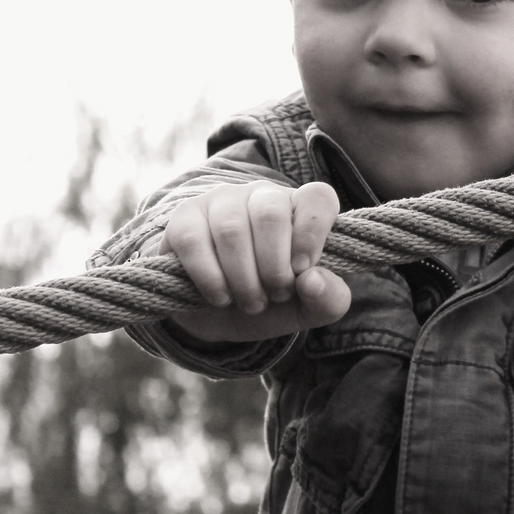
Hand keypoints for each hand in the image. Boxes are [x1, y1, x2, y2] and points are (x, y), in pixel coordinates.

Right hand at [154, 180, 351, 341]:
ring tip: (250, 302)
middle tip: (275, 295)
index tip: (303, 269)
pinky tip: (220, 297)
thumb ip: (329, 300)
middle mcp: (261, 196)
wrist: (216, 317)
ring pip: (232, 229)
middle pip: (271, 213)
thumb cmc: (271, 301)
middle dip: (274, 267)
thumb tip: (313, 280)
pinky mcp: (184, 219)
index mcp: (299, 210)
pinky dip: (210, 277)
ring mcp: (220, 202)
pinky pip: (194, 240)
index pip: (317, 197)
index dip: (313, 231)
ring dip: (244, 278)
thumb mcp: (307, 309)